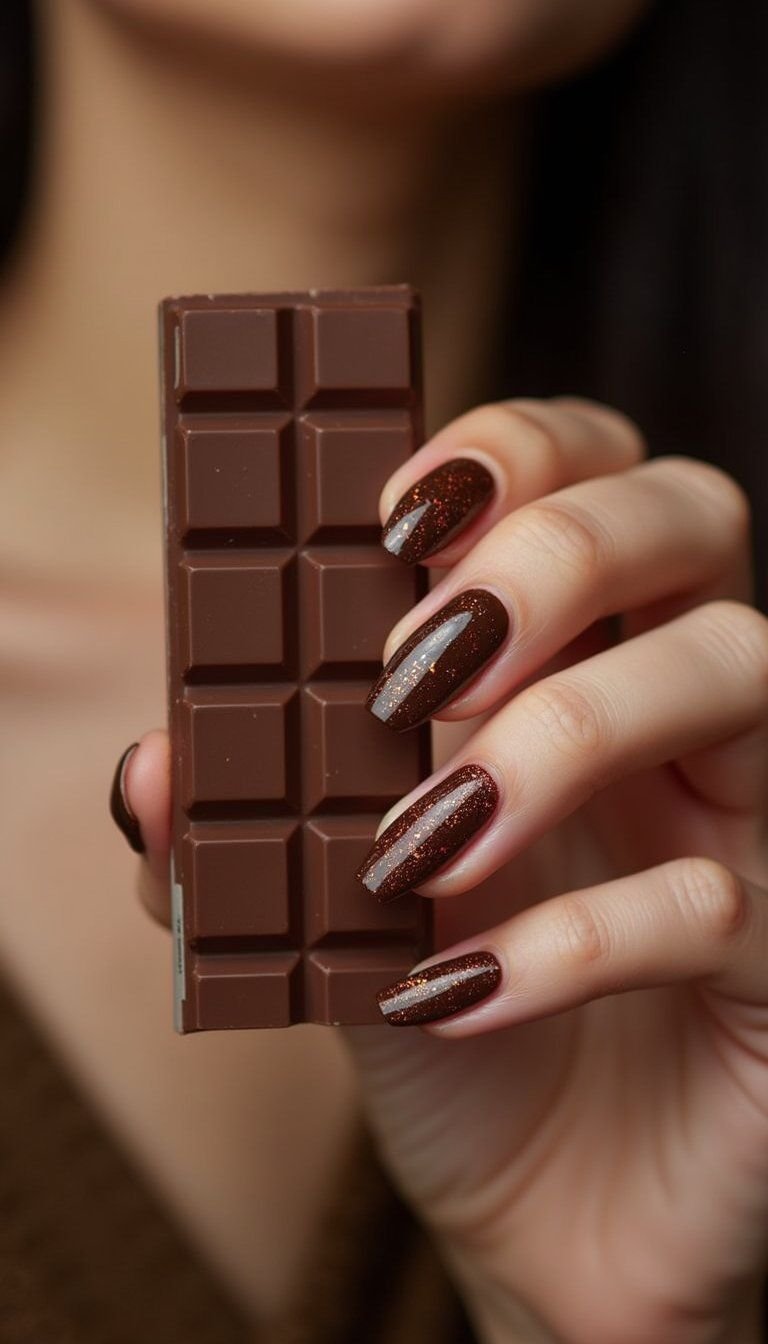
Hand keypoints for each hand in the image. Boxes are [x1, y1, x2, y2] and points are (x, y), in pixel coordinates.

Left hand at [116, 397, 767, 1343]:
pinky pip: (719, 899)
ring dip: (567, 732)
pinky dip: (576, 938)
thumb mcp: (321, 914)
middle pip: (697, 513)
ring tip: (430, 834)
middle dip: (560, 550)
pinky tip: (456, 993)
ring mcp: (747, 816)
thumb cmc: (440, 1017)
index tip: (392, 512)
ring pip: (740, 670)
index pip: (589, 469)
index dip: (513, 450)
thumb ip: (240, 836)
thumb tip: (152, 766)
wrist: (541, 1207)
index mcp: (571, 652)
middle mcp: (675, 704)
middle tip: (426, 656)